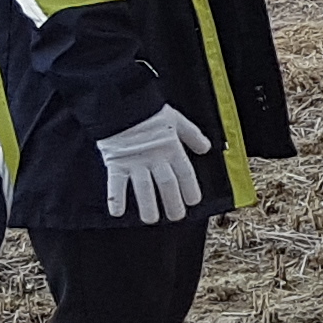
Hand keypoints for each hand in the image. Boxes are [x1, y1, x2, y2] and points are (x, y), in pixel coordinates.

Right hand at [97, 105, 211, 222]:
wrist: (122, 102)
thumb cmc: (149, 111)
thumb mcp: (176, 119)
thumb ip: (192, 135)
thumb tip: (206, 148)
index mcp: (172, 148)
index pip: (185, 174)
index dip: (190, 189)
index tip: (193, 202)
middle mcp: (155, 158)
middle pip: (167, 185)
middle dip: (173, 203)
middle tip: (176, 217)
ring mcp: (135, 162)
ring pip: (144, 188)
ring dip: (148, 206)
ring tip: (151, 219)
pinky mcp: (116, 162)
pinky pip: (115, 184)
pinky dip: (116, 199)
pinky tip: (118, 213)